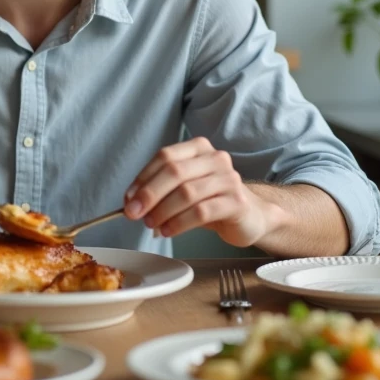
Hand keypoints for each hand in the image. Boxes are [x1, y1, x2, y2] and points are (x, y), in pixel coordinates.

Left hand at [123, 137, 272, 245]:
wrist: (250, 216)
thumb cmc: (212, 200)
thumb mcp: (185, 188)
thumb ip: (160, 190)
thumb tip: (131, 202)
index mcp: (198, 148)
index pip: (165, 157)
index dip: (143, 178)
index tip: (128, 199)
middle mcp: (215, 158)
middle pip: (174, 172)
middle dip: (149, 194)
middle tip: (133, 213)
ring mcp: (228, 179)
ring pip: (187, 193)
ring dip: (163, 211)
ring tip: (151, 224)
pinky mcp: (236, 202)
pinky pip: (201, 211)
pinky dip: (179, 223)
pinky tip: (168, 231)